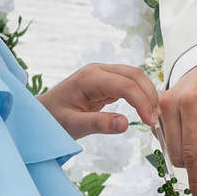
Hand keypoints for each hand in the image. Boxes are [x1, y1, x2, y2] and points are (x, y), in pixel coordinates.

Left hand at [38, 63, 155, 138]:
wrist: (40, 114)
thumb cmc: (52, 119)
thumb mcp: (73, 125)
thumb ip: (99, 124)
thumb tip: (125, 124)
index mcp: (90, 78)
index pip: (125, 85)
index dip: (142, 102)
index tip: (150, 122)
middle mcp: (98, 70)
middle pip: (134, 75)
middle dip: (149, 96)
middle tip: (155, 120)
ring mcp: (102, 74)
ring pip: (135, 77)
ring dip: (147, 94)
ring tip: (153, 116)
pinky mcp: (105, 81)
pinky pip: (129, 83)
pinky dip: (140, 95)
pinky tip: (145, 110)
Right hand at [156, 56, 196, 195]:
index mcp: (193, 105)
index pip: (192, 155)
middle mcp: (169, 105)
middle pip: (180, 159)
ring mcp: (157, 108)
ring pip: (172, 155)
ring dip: (192, 153)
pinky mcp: (153, 113)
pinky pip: (167, 145)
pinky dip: (183, 144)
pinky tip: (194, 129)